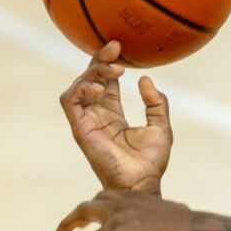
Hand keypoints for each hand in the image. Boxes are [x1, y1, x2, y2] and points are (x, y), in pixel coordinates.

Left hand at [51, 190, 230, 230]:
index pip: (101, 199)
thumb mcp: (165, 212)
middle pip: (84, 211)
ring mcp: (119, 224)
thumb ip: (149, 216)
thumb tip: (152, 227)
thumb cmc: (190, 226)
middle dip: (67, 225)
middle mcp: (120, 207)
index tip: (80, 221)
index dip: (87, 211)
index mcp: (131, 197)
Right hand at [60, 41, 172, 191]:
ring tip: (114, 70)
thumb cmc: (152, 161)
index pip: (106, 81)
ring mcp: (87, 121)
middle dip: (99, 60)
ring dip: (93, 72)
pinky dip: (81, 89)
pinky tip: (99, 87)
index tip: (121, 47)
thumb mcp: (160, 126)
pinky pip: (70, 102)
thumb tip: (145, 79)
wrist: (143, 182)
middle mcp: (97, 115)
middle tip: (115, 47)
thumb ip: (155, 104)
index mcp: (113, 114)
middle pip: (90, 78)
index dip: (109, 63)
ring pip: (78, 86)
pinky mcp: (80, 128)